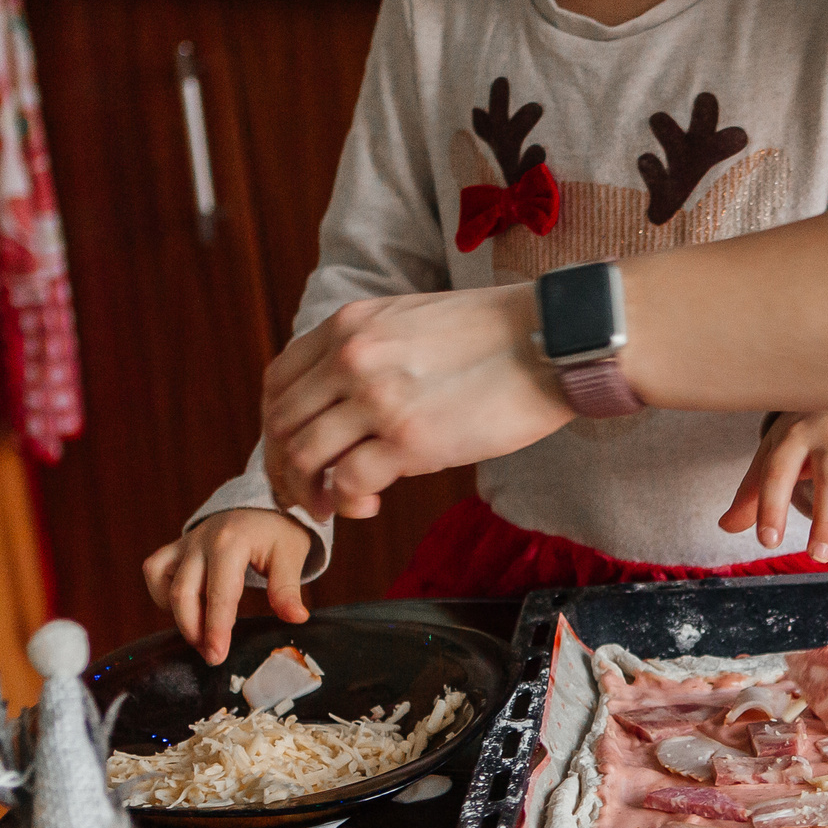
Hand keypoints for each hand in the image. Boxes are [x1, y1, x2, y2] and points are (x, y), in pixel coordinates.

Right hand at [143, 510, 312, 666]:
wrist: (262, 506)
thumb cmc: (278, 533)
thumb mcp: (291, 555)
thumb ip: (288, 589)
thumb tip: (297, 618)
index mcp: (231, 544)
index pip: (220, 594)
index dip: (216, 629)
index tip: (216, 656)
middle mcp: (200, 541)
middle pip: (183, 593)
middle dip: (194, 630)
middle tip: (212, 656)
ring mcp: (185, 543)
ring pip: (163, 583)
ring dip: (178, 615)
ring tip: (202, 637)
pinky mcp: (176, 547)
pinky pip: (155, 571)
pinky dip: (162, 594)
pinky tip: (185, 609)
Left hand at [262, 286, 570, 521]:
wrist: (552, 340)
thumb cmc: (496, 335)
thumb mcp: (411, 321)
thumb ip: (370, 350)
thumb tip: (349, 399)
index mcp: (349, 326)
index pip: (279, 382)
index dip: (276, 427)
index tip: (290, 454)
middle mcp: (351, 358)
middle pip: (282, 423)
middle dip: (284, 469)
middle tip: (305, 494)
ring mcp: (377, 399)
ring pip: (305, 456)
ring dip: (310, 492)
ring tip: (331, 507)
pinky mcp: (410, 440)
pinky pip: (349, 482)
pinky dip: (348, 502)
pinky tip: (369, 506)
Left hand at [719, 411, 827, 562]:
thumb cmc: (804, 437)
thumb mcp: (774, 454)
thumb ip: (751, 493)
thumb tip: (726, 526)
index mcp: (794, 435)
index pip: (778, 474)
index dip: (771, 509)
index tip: (768, 541)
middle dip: (824, 526)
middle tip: (816, 557)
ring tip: (825, 542)